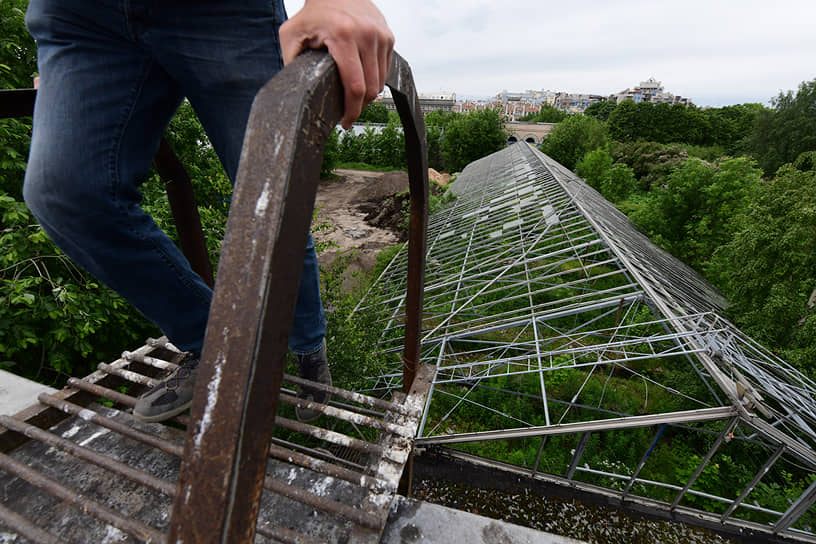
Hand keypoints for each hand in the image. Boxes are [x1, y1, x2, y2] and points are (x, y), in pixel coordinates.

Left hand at [280, 0, 393, 128]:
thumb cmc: (314, 11)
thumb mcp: (291, 34)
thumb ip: (290, 61)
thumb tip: (292, 89)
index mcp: (344, 37)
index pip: (355, 86)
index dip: (351, 111)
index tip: (346, 122)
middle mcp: (367, 35)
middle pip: (371, 89)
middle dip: (359, 107)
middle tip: (348, 114)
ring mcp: (381, 36)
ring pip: (381, 82)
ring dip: (368, 95)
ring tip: (354, 99)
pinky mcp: (388, 37)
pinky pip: (385, 70)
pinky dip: (375, 80)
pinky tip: (362, 81)